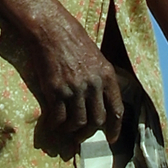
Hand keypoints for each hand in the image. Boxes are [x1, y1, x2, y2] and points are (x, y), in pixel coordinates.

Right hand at [29, 7, 123, 145]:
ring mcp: (74, 88)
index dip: (114, 128)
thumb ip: (100, 79)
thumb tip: (98, 101)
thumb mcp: (96, 57)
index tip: (110, 139)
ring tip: (66, 130)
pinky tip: (52, 124)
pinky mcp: (56, 90)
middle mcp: (93, 84)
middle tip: (80, 136)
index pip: (116, 110)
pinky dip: (56, 125)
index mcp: (107, 76)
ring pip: (78, 122)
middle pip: (96, 120)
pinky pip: (58, 117)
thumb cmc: (72, 39)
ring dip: (71, 130)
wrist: (51, 28)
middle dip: (88, 132)